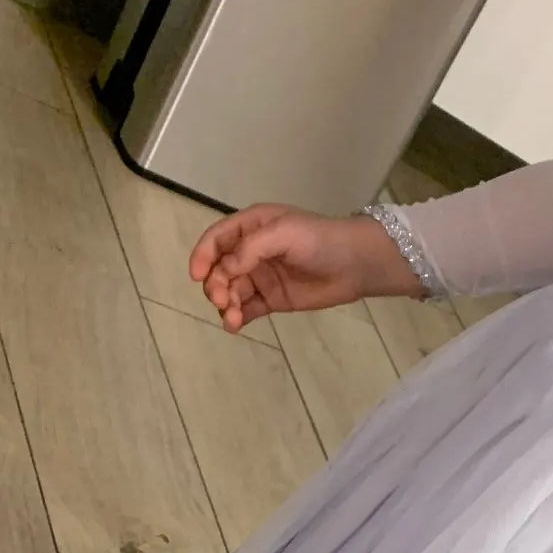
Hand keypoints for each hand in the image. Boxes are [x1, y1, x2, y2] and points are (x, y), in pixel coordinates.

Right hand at [189, 205, 420, 332]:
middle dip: (216, 285)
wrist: (355, 263)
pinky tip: (235, 325)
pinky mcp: (273, 299)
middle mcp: (251, 251)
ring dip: (226, 305)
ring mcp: (261, 276)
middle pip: (220, 269)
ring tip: (232, 318)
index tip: (197, 276)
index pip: (217, 240)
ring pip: (231, 292)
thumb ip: (251, 248)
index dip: (203, 256)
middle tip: (223, 301)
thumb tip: (226, 270)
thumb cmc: (320, 239)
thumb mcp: (284, 233)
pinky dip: (237, 317)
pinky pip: (248, 309)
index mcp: (251, 227)